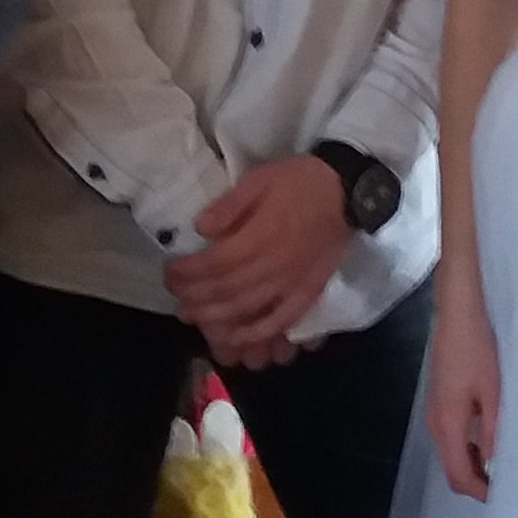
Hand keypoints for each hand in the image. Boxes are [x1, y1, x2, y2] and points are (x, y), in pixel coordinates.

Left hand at [164, 155, 352, 365]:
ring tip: (192, 316)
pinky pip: (279, 322)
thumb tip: (200, 229)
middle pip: (225, 290)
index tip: (169, 272)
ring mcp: (291, 284)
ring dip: (214, 318)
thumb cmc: (300, 182)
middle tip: (175, 296)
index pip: (214, 264)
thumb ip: (229, 206)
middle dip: (194, 296)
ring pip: (246, 310)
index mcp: (260, 236)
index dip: (188, 272)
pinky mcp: (307, 294)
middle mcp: (273, 266)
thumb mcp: (260, 179)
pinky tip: (235, 338)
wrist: (348, 191)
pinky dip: (255, 333)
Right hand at [425, 293, 499, 500]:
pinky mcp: (439, 400)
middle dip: (477, 482)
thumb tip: (498, 466)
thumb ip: (494, 431)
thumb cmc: (478, 349)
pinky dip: (469, 447)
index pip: (459, 476)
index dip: (480, 493)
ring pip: (451, 453)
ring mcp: (434, 411)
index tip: (506, 497)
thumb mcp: (493, 392)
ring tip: (505, 463)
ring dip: (474, 465)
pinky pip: (452, 436)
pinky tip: (491, 438)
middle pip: (452, 469)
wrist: (458, 311)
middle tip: (510, 483)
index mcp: (447, 424)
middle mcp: (435, 423)